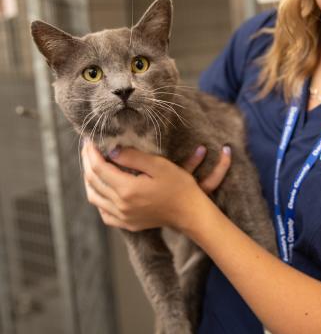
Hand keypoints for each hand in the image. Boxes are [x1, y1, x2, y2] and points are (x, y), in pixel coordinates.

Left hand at [81, 142, 230, 231]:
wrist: (190, 211)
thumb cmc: (179, 185)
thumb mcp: (159, 165)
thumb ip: (134, 157)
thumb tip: (111, 151)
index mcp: (128, 189)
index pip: (99, 168)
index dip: (91, 153)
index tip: (89, 140)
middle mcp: (121, 205)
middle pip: (92, 182)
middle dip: (87, 162)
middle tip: (87, 148)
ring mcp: (123, 217)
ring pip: (94, 197)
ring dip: (89, 180)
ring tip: (92, 165)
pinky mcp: (127, 223)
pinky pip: (103, 212)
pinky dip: (98, 198)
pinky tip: (103, 188)